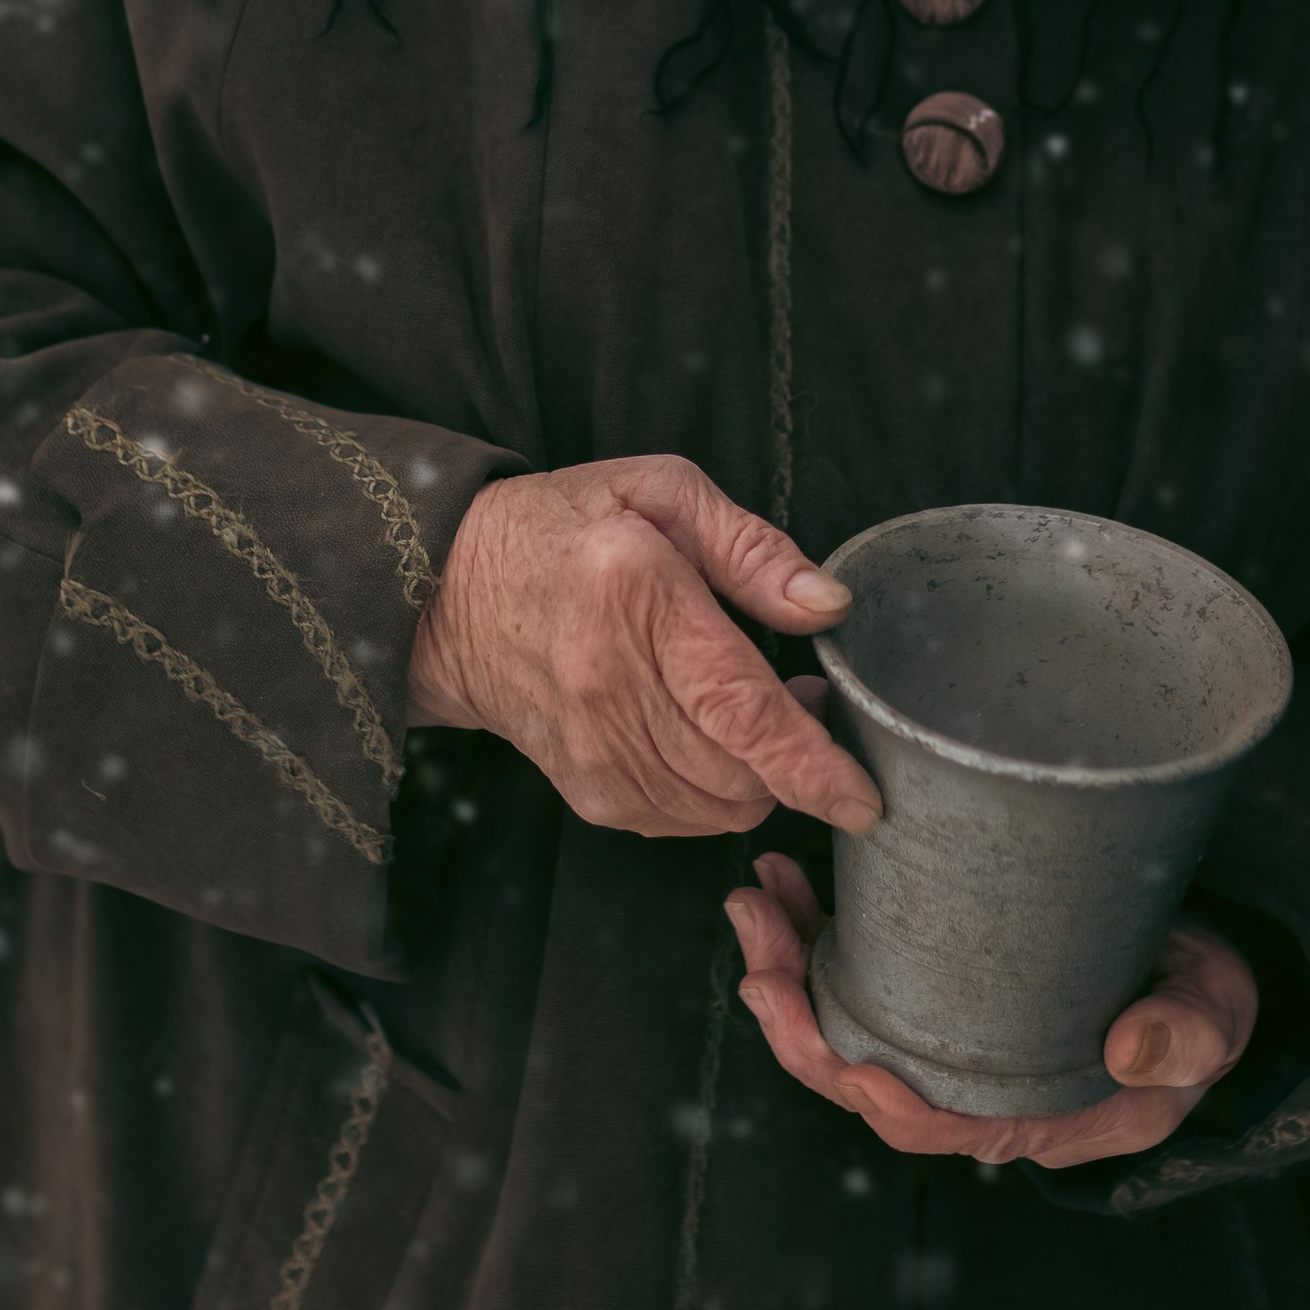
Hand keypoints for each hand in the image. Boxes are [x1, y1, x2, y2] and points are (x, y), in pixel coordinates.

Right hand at [407, 454, 880, 841]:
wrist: (447, 591)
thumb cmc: (563, 528)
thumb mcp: (659, 490)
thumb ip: (751, 548)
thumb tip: (828, 605)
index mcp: (636, 596)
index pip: (738, 706)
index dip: (810, 763)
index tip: (862, 798)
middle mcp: (609, 684)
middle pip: (738, 770)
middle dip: (797, 760)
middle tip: (803, 697)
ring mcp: (591, 747)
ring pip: (716, 806)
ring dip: (759, 778)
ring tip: (750, 712)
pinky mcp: (584, 787)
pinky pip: (679, 819)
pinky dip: (716, 794)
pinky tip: (708, 740)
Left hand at [727, 853, 1257, 1170]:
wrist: (1196, 964)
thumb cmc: (1203, 1000)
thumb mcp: (1213, 1016)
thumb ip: (1184, 1036)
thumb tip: (1131, 1053)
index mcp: (1038, 1112)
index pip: (943, 1129)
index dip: (889, 1106)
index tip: (854, 1065)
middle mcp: (978, 1087)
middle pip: (868, 1078)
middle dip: (801, 1026)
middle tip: (762, 957)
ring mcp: (949, 1041)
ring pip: (845, 1027)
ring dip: (789, 972)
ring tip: (756, 905)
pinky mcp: (936, 987)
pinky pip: (857, 980)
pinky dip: (812, 938)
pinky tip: (788, 888)